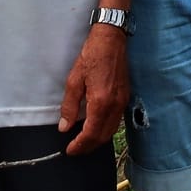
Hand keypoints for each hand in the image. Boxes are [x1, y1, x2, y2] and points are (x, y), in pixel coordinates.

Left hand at [59, 25, 129, 153]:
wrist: (111, 39)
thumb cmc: (92, 56)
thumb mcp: (74, 80)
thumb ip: (69, 106)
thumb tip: (64, 127)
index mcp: (101, 102)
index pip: (90, 133)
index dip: (79, 145)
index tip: (69, 150)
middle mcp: (115, 105)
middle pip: (103, 136)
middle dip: (88, 147)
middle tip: (75, 150)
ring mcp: (122, 102)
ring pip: (111, 130)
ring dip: (97, 140)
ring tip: (83, 142)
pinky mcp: (125, 97)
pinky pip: (116, 121)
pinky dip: (105, 130)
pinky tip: (95, 127)